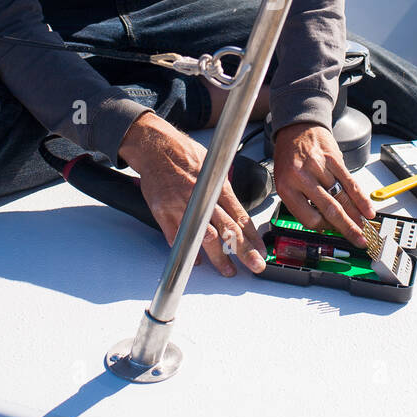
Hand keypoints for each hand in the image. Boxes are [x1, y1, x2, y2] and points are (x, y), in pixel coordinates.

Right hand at [119, 113, 267, 276]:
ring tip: (228, 270)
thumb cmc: (183, 153)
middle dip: (243, 251)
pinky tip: (196, 260)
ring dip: (219, 257)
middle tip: (254, 265)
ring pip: (205, 237)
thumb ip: (223, 187)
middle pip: (228, 230)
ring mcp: (183, 206)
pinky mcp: (164, 212)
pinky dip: (187, 251)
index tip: (260, 250)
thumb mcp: (213, 164)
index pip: (240, 216)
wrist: (156, 147)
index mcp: (217, 186)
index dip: (252, 237)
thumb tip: (234, 206)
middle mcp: (203, 198)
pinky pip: (177, 237)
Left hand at [271, 122, 374, 248]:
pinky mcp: (333, 158)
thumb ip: (301, 202)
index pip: (308, 217)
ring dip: (356, 215)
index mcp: (286, 186)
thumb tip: (324, 225)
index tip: (330, 230)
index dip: (322, 227)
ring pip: (342, 197)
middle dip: (347, 228)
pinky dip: (361, 198)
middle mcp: (302, 177)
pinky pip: (350, 182)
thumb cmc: (290, 157)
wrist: (297, 127)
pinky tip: (368, 209)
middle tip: (358, 240)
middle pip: (329, 209)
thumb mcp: (285, 180)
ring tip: (364, 228)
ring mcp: (319, 167)